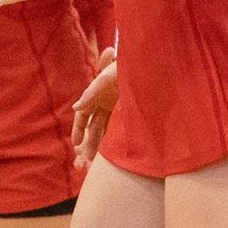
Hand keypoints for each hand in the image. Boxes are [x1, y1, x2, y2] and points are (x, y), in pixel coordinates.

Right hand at [71, 47, 118, 167]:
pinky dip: (114, 141)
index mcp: (96, 93)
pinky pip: (119, 130)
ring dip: (101, 145)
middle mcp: (104, 102)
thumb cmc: (128, 67)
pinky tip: (113, 154)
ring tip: (98, 161)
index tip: (76, 143)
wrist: (152, 65)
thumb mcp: (108, 77)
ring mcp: (117, 108)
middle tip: (87, 159)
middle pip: (93, 126)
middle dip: (89, 142)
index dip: (79, 129)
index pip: (83, 115)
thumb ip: (91, 92)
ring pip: (105, 131)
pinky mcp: (129, 114)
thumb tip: (75, 108)